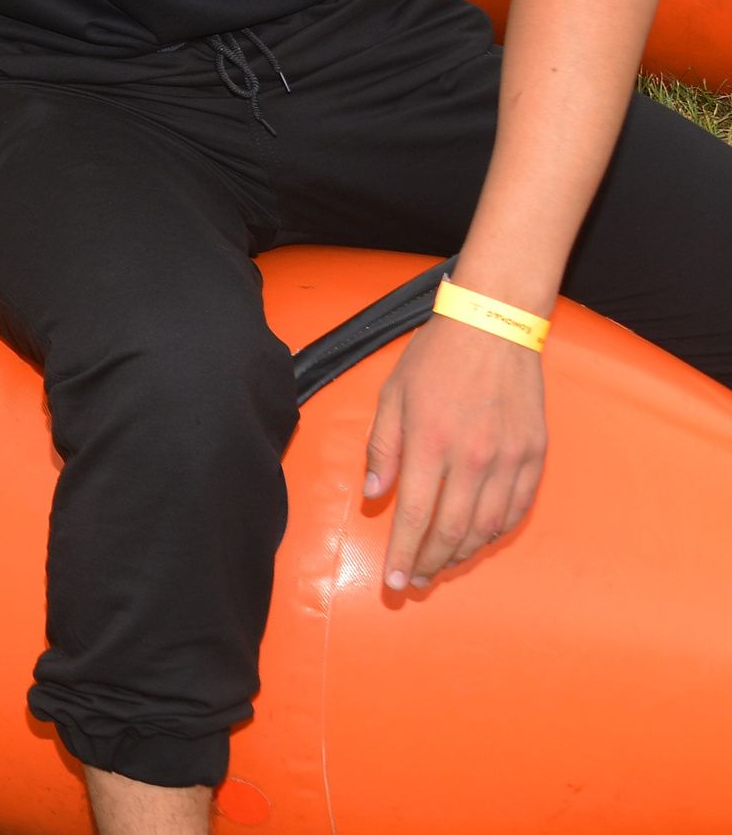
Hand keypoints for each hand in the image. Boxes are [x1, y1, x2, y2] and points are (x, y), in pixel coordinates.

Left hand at [364, 314, 547, 591]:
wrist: (494, 325)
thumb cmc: (435, 357)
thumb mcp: (393, 394)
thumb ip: (382, 448)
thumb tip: (375, 496)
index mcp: (431, 441)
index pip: (415, 514)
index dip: (403, 554)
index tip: (394, 581)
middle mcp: (473, 456)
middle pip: (452, 530)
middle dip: (430, 563)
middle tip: (414, 582)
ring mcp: (509, 458)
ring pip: (487, 527)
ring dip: (462, 554)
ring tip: (441, 565)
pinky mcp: (534, 455)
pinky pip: (516, 509)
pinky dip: (496, 532)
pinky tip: (477, 540)